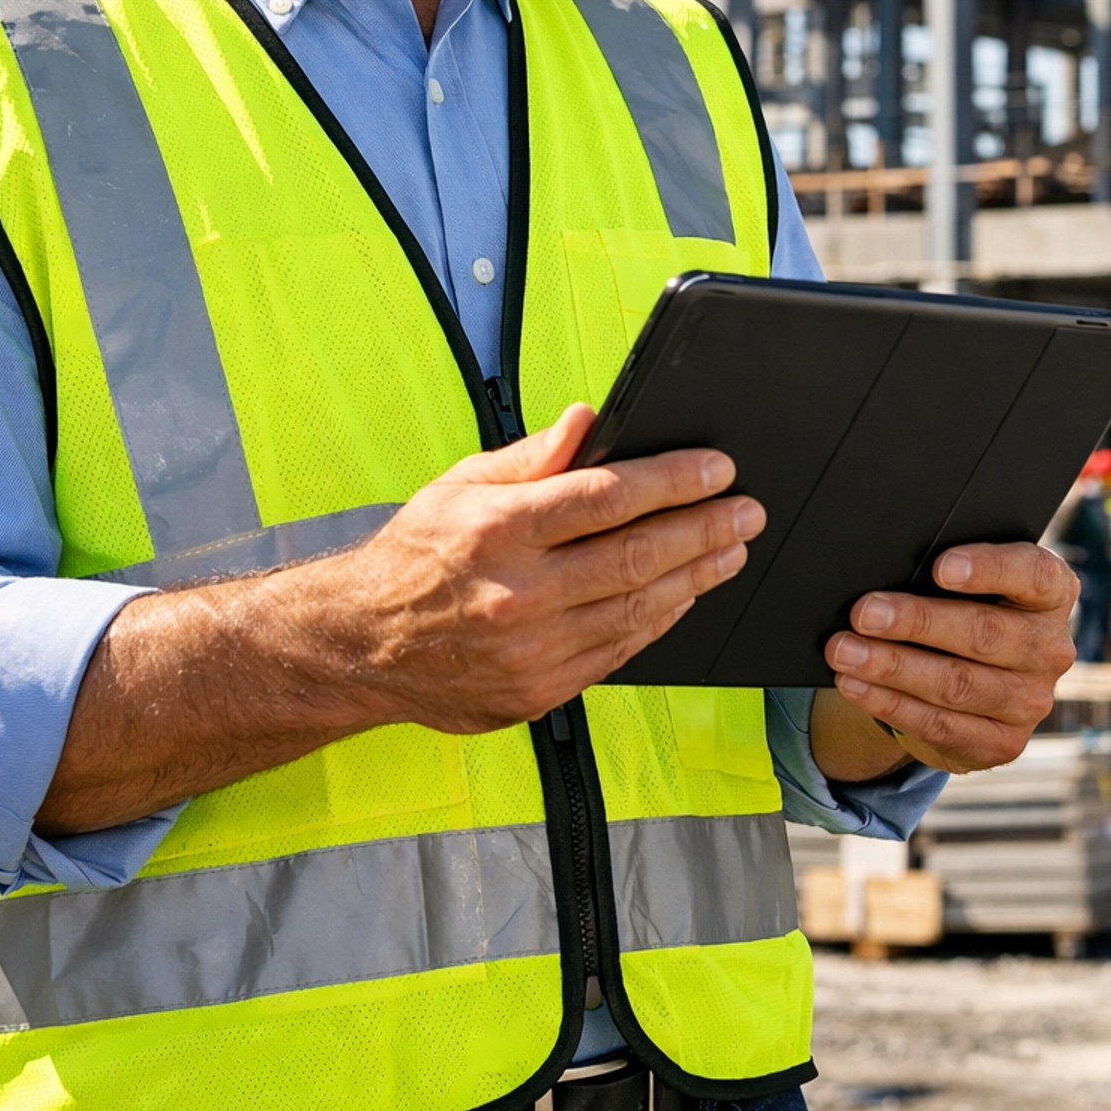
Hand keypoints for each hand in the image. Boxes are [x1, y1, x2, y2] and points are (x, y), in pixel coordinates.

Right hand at [337, 402, 764, 733]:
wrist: (363, 645)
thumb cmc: (416, 555)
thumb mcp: (461, 484)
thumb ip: (532, 455)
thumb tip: (591, 420)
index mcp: (499, 529)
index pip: (607, 496)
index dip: (673, 480)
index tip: (717, 468)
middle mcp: (519, 592)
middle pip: (637, 555)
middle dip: (704, 528)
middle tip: (747, 510)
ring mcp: (532, 649)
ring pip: (638, 608)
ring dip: (697, 576)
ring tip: (732, 549)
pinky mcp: (540, 690)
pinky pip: (619, 650)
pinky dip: (660, 619)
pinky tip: (686, 594)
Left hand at [822, 543, 1076, 774]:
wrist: (973, 675)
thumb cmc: (964, 605)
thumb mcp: (970, 583)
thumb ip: (947, 572)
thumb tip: (884, 568)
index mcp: (1051, 593)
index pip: (1031, 573)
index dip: (988, 569)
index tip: (939, 567)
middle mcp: (1050, 648)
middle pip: (984, 633)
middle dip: (917, 622)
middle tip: (864, 613)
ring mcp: (1032, 701)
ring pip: (957, 683)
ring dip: (893, 667)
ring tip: (844, 651)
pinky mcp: (1002, 743)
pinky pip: (940, 724)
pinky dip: (890, 703)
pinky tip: (855, 685)